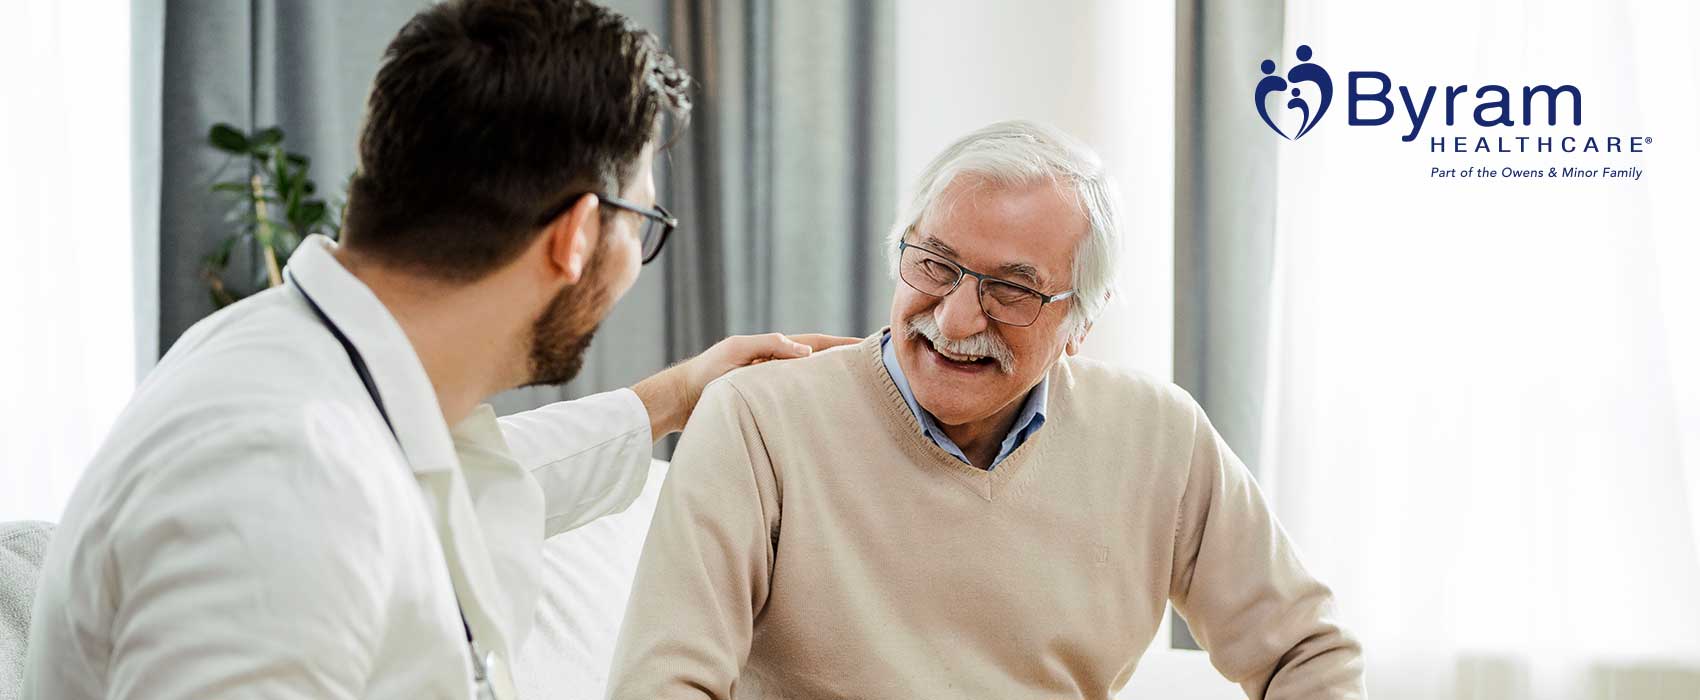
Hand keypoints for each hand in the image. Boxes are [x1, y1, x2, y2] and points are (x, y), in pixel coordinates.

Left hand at [632, 333, 859, 439]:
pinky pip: (796, 402)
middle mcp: (777, 367)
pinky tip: (824, 413)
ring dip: (830, 385)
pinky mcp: (765, 406)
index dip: (842, 344)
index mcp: (773, 349)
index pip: (817, 344)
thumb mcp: (737, 352)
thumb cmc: (705, 373)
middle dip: (844, 364)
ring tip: (856, 392)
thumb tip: (807, 352)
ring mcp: (772, 386)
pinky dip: (812, 403)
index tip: (869, 345)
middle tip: (874, 370)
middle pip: (818, 363)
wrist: (680, 400)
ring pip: (809, 384)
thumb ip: (770, 347)